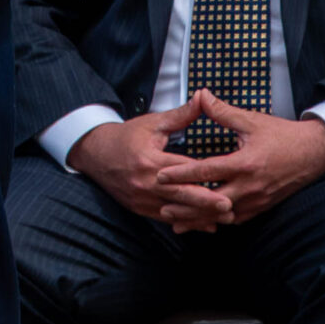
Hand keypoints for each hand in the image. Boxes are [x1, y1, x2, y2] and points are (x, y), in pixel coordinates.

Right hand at [63, 92, 236, 232]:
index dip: (204, 178)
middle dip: (207, 205)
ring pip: (176, 211)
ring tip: (223, 221)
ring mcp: (141, 198)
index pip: (181, 171)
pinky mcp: (139, 208)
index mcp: (149, 160)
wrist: (94, 153)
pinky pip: (166, 218)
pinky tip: (204, 225)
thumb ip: (180, 115)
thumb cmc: (125, 136)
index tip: (225, 185)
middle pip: (181, 196)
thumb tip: (202, 98)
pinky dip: (186, 222)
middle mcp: (145, 182)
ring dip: (200, 217)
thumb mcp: (152, 123)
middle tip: (230, 210)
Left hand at [153, 94, 324, 224]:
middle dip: (186, 206)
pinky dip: (220, 221)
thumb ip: (223, 112)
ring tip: (177, 222)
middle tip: (163, 207)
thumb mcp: (251, 120)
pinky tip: (204, 222)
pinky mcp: (263, 206)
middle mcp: (251, 186)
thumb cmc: (282, 135)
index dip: (181, 174)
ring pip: (224, 215)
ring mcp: (258, 199)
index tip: (160, 176)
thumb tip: (200, 95)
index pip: (206, 171)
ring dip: (201, 218)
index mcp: (245, 163)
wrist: (315, 153)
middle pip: (212, 201)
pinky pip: (238, 218)